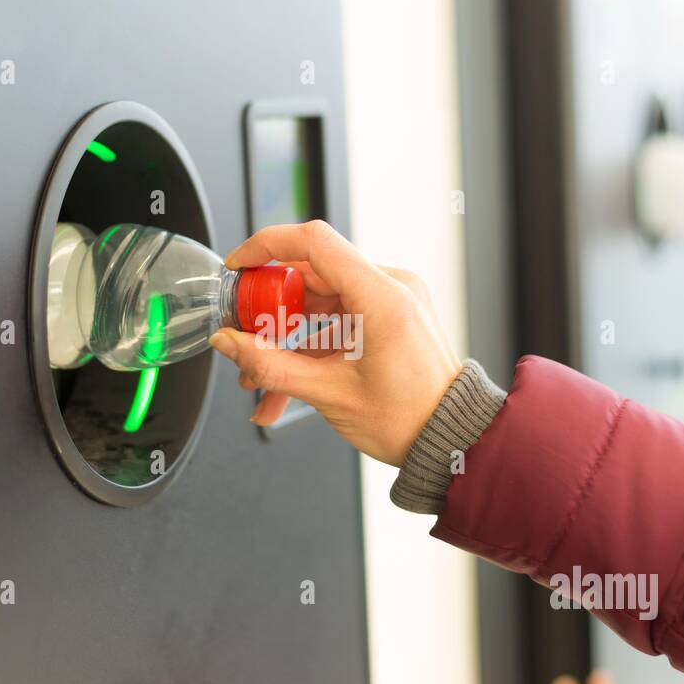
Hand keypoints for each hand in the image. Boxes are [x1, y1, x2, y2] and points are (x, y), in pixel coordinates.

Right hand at [207, 220, 461, 466]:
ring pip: (319, 305)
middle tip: (242, 341)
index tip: (238, 266)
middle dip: (269, 314)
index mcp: (382, 297)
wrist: (453, 440)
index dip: (267, 247)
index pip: (314, 243)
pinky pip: (338, 321)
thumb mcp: (331, 395)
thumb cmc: (412, 420)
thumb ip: (272, 367)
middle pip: (310, 277)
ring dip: (286, 342)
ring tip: (260, 380)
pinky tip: (285, 386)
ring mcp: (392, 302)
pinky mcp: (389, 319)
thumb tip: (230, 344)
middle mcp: (391, 288)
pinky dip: (310, 349)